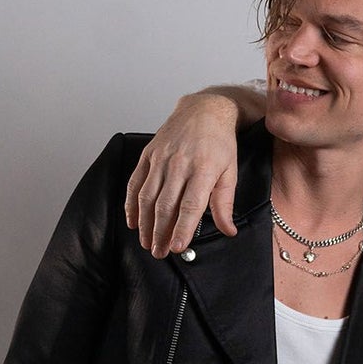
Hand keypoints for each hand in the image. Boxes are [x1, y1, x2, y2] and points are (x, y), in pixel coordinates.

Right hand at [124, 92, 243, 256]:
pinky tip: (133, 221)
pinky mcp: (148, 154)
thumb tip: (228, 231)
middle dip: (160, 232)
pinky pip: (135, 182)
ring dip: (145, 223)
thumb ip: (225, 203)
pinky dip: (131, 204)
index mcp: (203, 168)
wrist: (204, 110)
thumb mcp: (230, 172)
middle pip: (165, 204)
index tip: (177, 247)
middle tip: (159, 253)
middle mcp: (179, 163)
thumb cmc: (220, 143)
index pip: (191, 205)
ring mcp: (161, 158)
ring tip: (147, 242)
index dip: (183, 228)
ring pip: (147, 196)